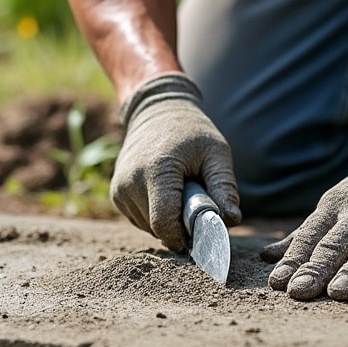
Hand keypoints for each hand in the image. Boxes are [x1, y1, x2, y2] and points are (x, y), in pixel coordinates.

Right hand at [112, 73, 240, 251]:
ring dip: (168, 220)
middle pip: (158, 228)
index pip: (164, 223)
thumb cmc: (191, 132)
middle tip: (194, 200)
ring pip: (148, 228)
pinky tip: (164, 192)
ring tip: (178, 191)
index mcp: (156, 170)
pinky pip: (140, 220)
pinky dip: (156, 215)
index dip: (185, 235)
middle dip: (180, 225)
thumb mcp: (216, 153)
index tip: (202, 230)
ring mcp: (119, 189)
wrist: (156, 112)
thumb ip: (224, 187)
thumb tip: (231, 221)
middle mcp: (130, 182)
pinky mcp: (116, 194)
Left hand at [263, 119, 347, 300]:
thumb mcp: (334, 208)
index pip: (309, 237)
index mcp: (334, 207)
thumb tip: (266, 257)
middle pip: (335, 243)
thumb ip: (304, 235)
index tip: (277, 284)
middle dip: (316, 268)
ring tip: (338, 294)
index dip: (293, 260)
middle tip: (299, 292)